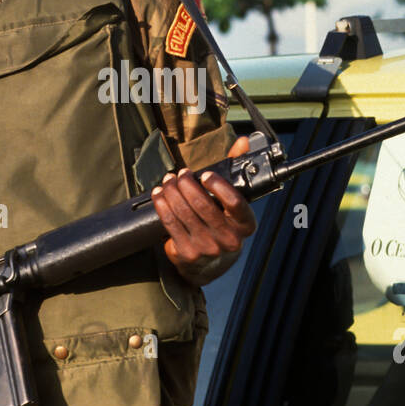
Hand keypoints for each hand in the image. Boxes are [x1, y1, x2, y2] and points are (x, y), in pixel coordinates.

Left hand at [151, 136, 256, 285]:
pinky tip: (159, 194)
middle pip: (203, 205)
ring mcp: (207, 248)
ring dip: (172, 192)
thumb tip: (243, 141)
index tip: (206, 174)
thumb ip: (236, 170)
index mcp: (245, 225)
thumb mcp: (232, 202)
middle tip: (181, 174)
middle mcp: (229, 240)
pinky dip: (162, 205)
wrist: (210, 265)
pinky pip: (171, 223)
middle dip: (187, 185)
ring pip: (184, 212)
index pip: (236, 203)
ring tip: (168, 181)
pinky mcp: (187, 253)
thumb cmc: (222, 224)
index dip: (219, 186)